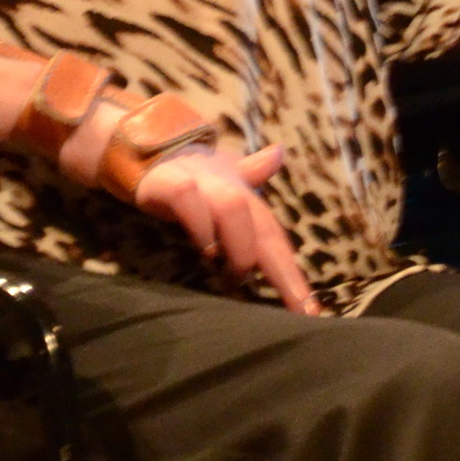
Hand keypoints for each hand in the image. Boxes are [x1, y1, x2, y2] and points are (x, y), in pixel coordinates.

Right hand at [133, 141, 320, 315]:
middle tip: (297, 308)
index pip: (276, 237)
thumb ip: (254, 184)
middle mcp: (230, 188)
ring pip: (233, 207)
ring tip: (234, 279)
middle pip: (265, 229)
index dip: (294, 274)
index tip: (311, 311)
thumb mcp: (226, 184)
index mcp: (247, 198)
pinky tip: (206, 248)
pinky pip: (187, 197)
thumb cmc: (195, 177)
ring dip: (239, 248)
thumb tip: (279, 154)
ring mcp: (200, 183)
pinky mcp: (167, 181)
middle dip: (284, 271)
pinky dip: (199, 222)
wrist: (149, 149)